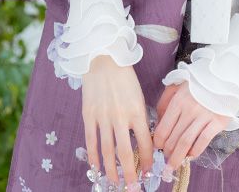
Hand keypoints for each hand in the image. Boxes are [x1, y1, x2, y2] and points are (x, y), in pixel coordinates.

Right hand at [82, 54, 152, 187]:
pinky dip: (94, 157)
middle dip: (130, 174)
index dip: (148, 161)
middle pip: (125, 153)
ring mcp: (103, 117)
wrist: (103, 59)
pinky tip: (96, 168)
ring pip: (107, 152)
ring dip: (111, 171)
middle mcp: (121, 117)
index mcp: (137, 111)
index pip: (145, 143)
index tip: (148, 171)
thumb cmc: (124, 76)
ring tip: (115, 183)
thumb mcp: (139, 95)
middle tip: (133, 188)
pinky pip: (91, 142)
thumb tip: (143, 141)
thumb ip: (140, 117)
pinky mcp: (89, 115)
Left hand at [153, 81, 230, 170]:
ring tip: (173, 165)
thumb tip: (158, 124)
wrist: (223, 79)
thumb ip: (164, 103)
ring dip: (178, 158)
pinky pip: (203, 141)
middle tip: (166, 159)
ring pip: (186, 143)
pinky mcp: (217, 121)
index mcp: (178, 101)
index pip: (163, 128)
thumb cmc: (196, 85)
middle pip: (174, 138)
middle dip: (167, 153)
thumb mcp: (176, 87)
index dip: (158, 142)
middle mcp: (189, 109)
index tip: (157, 148)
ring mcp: (204, 116)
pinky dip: (195, 152)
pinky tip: (190, 156)